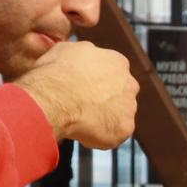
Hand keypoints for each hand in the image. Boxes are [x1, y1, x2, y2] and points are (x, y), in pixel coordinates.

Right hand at [18, 40, 137, 147]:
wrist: (57, 98)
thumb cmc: (57, 74)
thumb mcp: (65, 50)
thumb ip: (80, 54)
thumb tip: (77, 58)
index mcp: (116, 61)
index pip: (112, 73)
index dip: (96, 82)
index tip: (84, 88)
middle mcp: (128, 83)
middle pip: (120, 95)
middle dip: (104, 101)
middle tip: (84, 106)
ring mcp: (129, 107)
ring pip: (118, 116)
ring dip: (103, 119)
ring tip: (81, 120)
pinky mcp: (125, 128)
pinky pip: (114, 135)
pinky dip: (100, 136)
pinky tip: (84, 131)